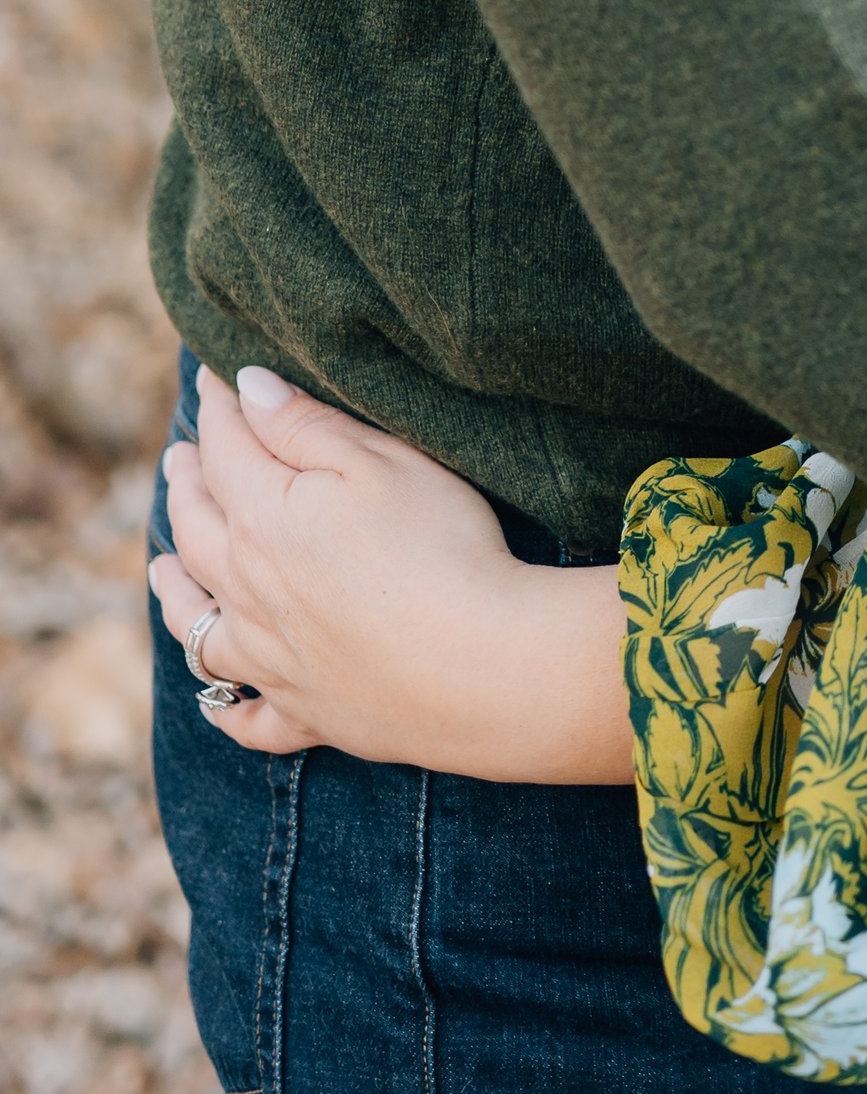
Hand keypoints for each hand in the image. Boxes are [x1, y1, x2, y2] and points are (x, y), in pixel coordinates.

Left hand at [151, 367, 633, 784]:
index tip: (216, 377)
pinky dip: (223, 707)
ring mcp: (271, 658)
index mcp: (264, 518)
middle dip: (187, 484)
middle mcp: (248, 590)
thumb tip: (248, 388)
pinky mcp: (306, 712)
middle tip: (180, 457)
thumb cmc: (439, 547)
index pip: (228, 448)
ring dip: (175, 591)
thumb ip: (305, 425)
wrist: (476, 665)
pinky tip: (216, 700)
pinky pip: (246, 716)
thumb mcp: (380, 462)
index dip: (222, 407)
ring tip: (163, 569)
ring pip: (198, 624)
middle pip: (197, 529)